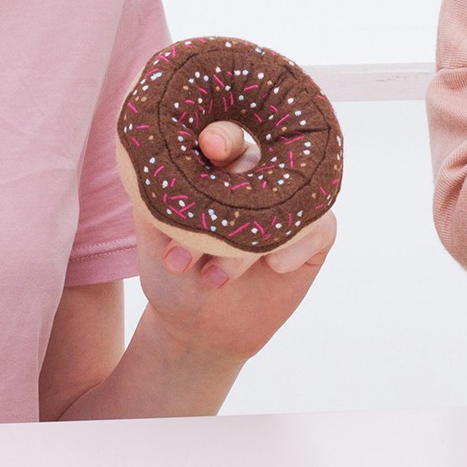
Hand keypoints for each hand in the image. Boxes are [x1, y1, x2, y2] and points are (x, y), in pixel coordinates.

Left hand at [138, 119, 335, 363]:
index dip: (222, 137)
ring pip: (287, 201)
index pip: (227, 137)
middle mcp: (260, 178)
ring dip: (253, 240)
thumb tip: (148, 160)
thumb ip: (153, 199)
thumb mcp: (154, 238)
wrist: (199, 330)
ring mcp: (292, 205)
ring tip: (213, 278)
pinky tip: (271, 268)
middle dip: (233, 197)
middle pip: (263, 162)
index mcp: (220, 168)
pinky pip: (318, 227)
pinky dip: (293, 248)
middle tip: (207, 230)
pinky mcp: (315, 235)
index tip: (210, 145)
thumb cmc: (174, 276)